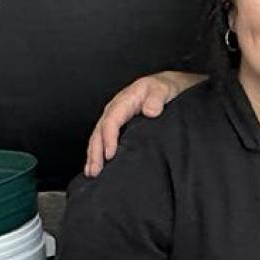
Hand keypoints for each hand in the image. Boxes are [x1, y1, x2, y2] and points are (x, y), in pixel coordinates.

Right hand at [83, 72, 201, 176]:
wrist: (167, 86)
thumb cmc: (164, 88)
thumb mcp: (163, 89)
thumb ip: (157, 99)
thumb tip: (150, 111)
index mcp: (125, 101)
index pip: (111, 121)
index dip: (109, 138)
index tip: (110, 154)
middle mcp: (116, 109)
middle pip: (100, 131)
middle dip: (96, 152)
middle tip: (96, 170)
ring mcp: (115, 118)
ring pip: (98, 137)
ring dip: (93, 155)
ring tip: (92, 172)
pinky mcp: (118, 126)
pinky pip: (103, 139)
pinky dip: (97, 153)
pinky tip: (96, 166)